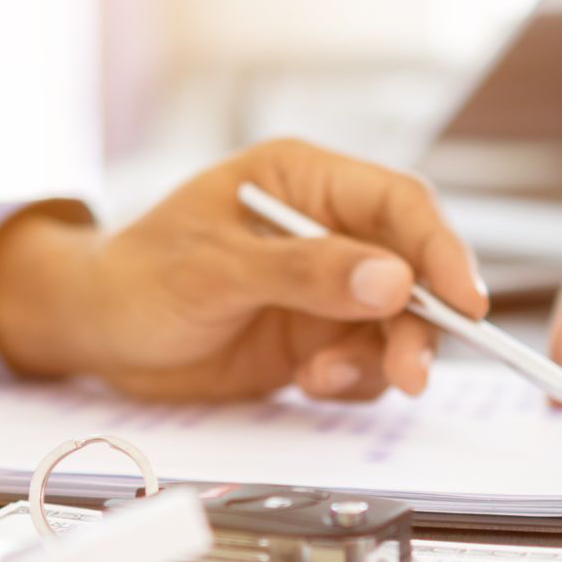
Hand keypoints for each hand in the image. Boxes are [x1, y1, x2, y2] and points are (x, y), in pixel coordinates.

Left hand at [0, 139, 486, 400]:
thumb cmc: (137, 277)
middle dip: (419, 323)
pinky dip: (352, 381)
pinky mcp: (318, 337)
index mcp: (305, 179)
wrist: (97, 334)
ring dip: (381, 359)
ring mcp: (326, 287)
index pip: (398, 205)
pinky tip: (310, 382)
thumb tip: (391, 281)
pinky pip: (365, 361)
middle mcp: (328, 229)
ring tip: (324, 378)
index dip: (440, 250)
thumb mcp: (214, 270)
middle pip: (412, 269)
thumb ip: (304, 272)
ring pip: (396, 324)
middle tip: (411, 372)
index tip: (464, 301)